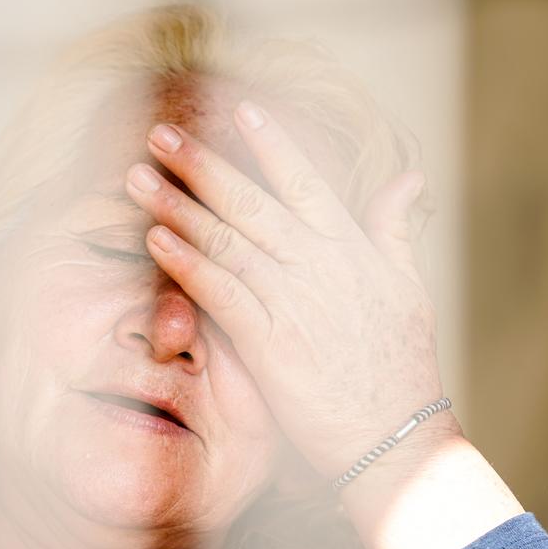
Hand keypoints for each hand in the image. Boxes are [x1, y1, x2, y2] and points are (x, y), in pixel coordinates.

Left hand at [124, 100, 459, 479]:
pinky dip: (186, 264)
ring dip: (177, 206)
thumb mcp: (408, 287)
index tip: (237, 109)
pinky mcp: (269, 343)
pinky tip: (155, 240)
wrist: (396, 439)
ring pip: (226, 240)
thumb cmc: (402, 367)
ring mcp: (292, 302)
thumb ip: (395, 228)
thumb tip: (406, 179)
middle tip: (160, 134)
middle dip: (201, 164)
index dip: (270, 143)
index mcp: (351, 249)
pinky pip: (220, 293)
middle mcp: (318, 265)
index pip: (304, 181)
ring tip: (139, 178)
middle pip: (250, 201)